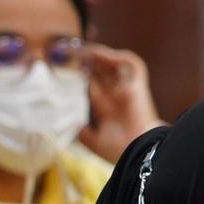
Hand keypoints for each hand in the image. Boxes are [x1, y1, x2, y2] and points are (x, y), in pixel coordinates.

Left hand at [77, 43, 161, 161]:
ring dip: (102, 56)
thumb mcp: (94, 143)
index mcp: (109, 111)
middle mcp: (118, 98)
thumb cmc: (119, 151)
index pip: (94, 88)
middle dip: (88, 63)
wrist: (138, 153)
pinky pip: (134, 65)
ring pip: (116, 66)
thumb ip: (84, 134)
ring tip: (84, 50)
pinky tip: (102, 55)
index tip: (64, 68)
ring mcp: (128, 91)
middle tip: (70, 53)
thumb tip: (74, 126)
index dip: (81, 77)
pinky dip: (120, 57)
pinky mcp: (139, 86)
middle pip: (103, 73)